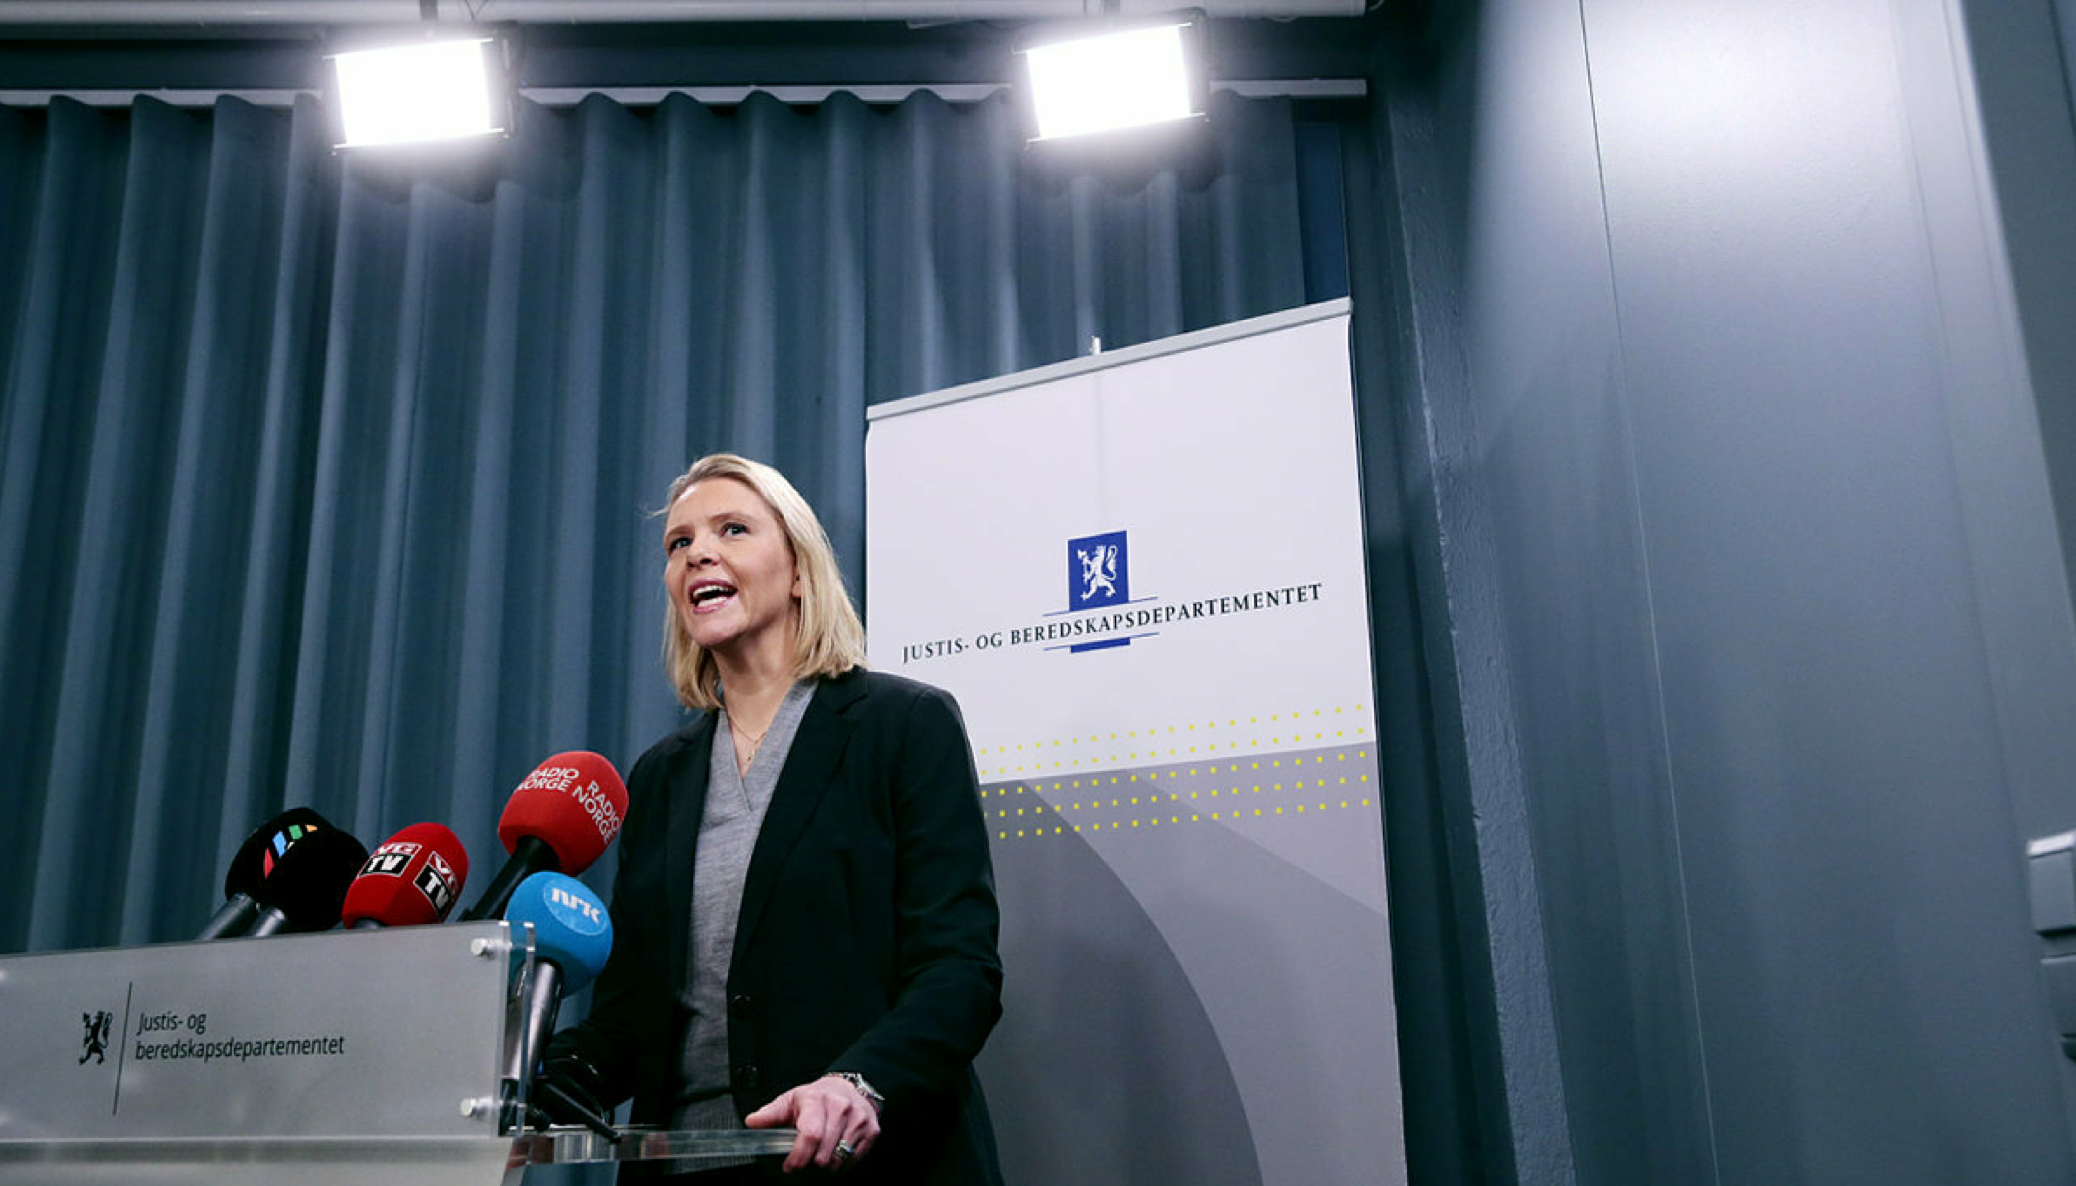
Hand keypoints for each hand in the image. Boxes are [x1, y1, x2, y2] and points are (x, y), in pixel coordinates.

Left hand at [745, 1074, 880, 1172]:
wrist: (849, 1087)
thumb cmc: (818, 1097)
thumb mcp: (791, 1100)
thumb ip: (771, 1114)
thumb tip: (752, 1122)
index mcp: (818, 1100)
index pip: (810, 1135)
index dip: (798, 1157)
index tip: (790, 1166)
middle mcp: (841, 1108)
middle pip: (824, 1154)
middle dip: (811, 1164)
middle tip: (805, 1160)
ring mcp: (859, 1120)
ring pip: (839, 1160)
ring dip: (827, 1166)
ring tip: (819, 1155)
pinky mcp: (872, 1131)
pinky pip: (854, 1160)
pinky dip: (843, 1163)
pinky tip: (835, 1153)